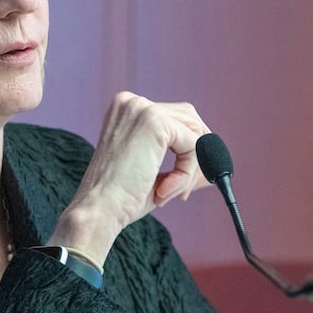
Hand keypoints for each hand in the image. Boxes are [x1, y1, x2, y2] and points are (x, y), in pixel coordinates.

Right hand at [49, 92, 210, 264]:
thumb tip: (215, 156)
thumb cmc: (119, 197)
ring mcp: (143, 109)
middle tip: (186, 189)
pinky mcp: (155, 122)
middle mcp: (132, 102)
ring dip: (190, 168)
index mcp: (125, 109)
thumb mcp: (150, 169)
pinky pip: (193, 146)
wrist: (98, 211)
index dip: (187, 151)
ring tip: (171, 192)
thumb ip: (178, 157)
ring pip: (194, 134)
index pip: (175, 118)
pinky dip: (186, 173)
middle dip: (197, 155)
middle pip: (190, 119)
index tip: (182, 184)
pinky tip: (164, 191)